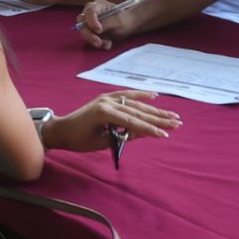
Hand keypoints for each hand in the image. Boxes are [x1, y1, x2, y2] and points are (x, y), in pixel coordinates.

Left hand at [42, 90, 180, 152]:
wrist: (62, 129)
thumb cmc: (79, 140)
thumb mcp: (101, 143)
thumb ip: (122, 136)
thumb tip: (143, 132)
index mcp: (104, 113)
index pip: (132, 122)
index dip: (150, 129)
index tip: (165, 135)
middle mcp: (108, 101)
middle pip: (138, 111)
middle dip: (158, 118)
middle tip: (177, 123)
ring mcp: (108, 97)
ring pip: (135, 103)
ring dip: (155, 109)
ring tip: (171, 115)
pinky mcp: (107, 97)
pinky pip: (127, 94)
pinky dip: (140, 95)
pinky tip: (154, 96)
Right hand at [76, 0, 138, 50]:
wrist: (129, 26)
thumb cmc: (125, 20)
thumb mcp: (118, 21)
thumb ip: (106, 23)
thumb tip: (95, 29)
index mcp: (98, 5)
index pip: (90, 11)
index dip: (91, 21)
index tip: (99, 30)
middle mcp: (91, 12)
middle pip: (82, 23)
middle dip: (89, 35)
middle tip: (99, 43)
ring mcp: (90, 22)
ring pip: (84, 32)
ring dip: (94, 41)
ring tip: (107, 44)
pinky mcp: (91, 31)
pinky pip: (89, 39)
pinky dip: (98, 44)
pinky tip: (108, 44)